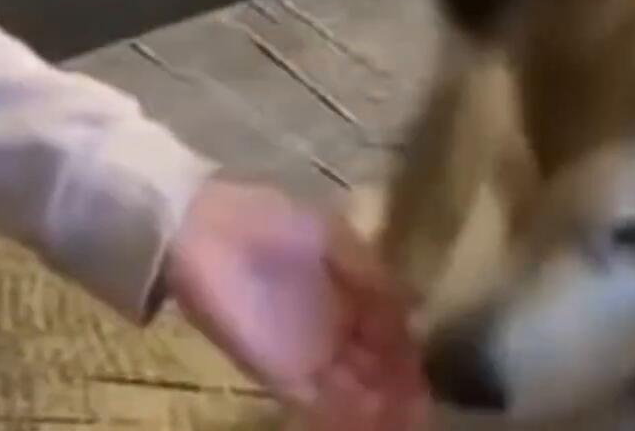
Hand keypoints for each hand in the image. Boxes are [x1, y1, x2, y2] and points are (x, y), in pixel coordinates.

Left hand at [164, 180, 427, 428]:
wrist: (204, 230)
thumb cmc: (270, 223)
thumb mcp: (334, 238)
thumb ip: (375, 275)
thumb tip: (419, 305)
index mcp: (349, 292)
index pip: (391, 335)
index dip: (411, 357)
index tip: (431, 375)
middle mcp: (332, 329)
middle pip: (376, 371)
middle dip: (400, 392)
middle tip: (422, 409)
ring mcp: (306, 355)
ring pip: (353, 394)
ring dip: (380, 410)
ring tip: (405, 420)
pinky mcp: (279, 374)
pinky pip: (319, 405)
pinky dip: (345, 417)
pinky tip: (372, 419)